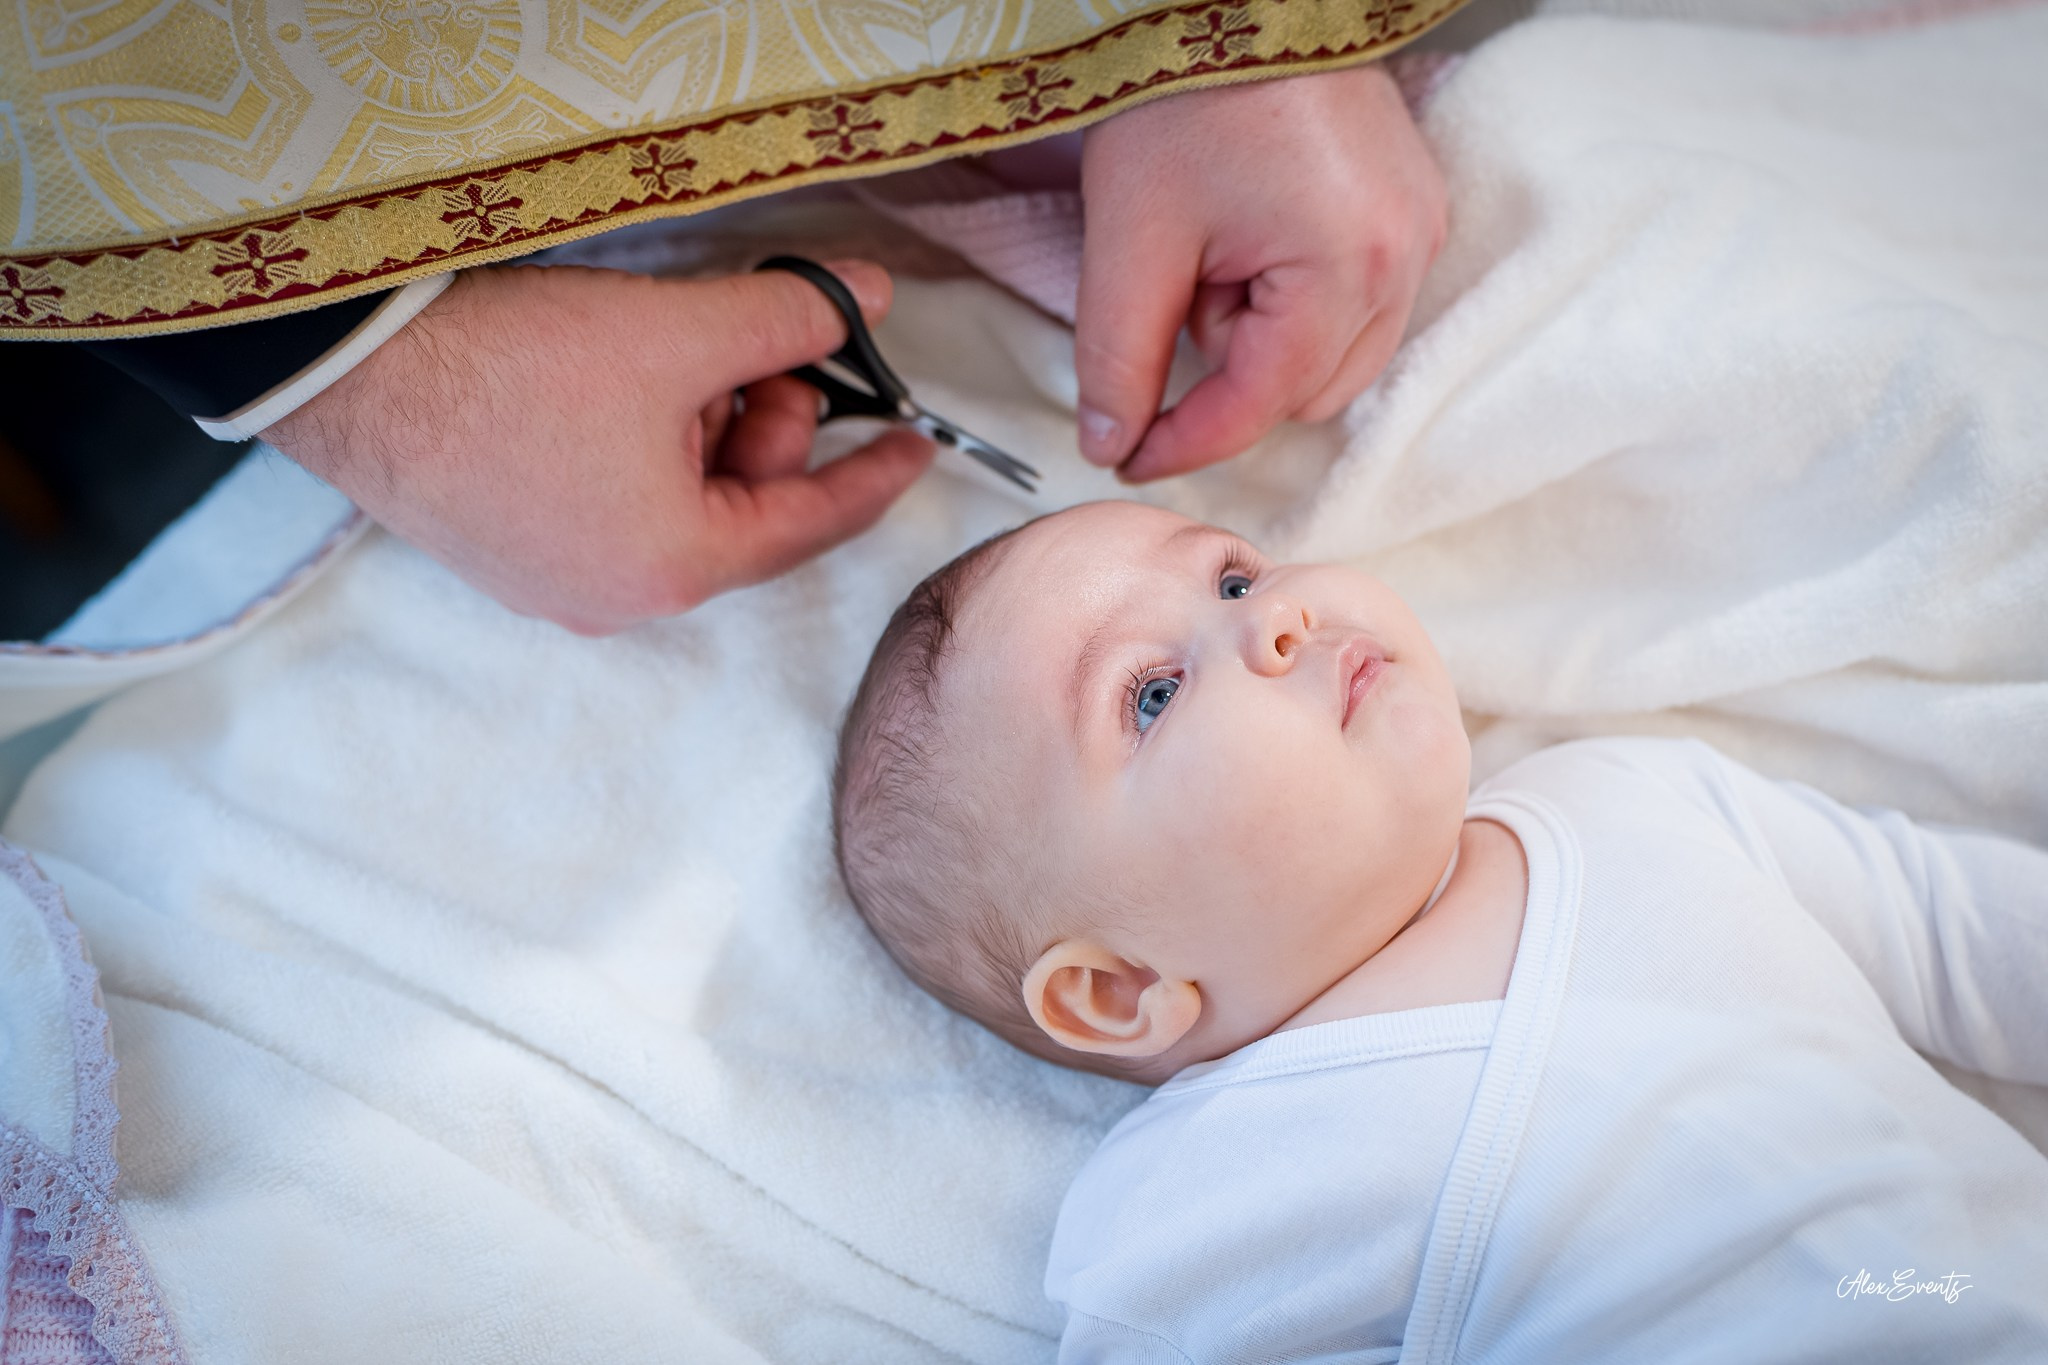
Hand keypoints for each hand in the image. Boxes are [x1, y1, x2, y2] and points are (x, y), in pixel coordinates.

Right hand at [264, 262, 933, 634]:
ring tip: (679, 354)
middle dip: (766, 426)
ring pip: (679, 506)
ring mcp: (558, 585)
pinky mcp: (510, 553)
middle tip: (763, 348)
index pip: (810, 525)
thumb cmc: (513, 368)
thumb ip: (789, 319)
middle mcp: (621, 599)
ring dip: (702, 430)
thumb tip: (866, 298)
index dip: (871, 474)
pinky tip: (625, 383)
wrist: (352, 375)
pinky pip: (617, 506)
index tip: (916, 441)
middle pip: (741, 513)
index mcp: (676, 567)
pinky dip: (648, 450)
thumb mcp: (676, 334)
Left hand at [1075, 64, 1446, 480]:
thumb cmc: (1186, 94)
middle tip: (1180, 284)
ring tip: (1218, 251)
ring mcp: (1421, 228)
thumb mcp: (1133, 238)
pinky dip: (1297, 299)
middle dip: (1231, 367)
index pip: (1259, 406)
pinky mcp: (1414, 207)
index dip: (1184, 442)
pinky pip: (1358, 301)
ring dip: (1265, 336)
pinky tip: (1253, 236)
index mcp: (1347, 266)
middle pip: (1307, 392)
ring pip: (1336, 356)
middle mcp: (1406, 256)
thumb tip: (1110, 443)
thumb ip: (1118, 356)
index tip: (1126, 456)